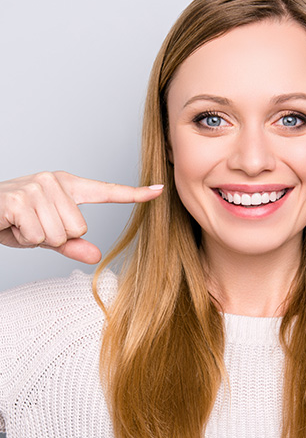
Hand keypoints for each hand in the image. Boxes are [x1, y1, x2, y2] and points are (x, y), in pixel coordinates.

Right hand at [0, 171, 163, 262]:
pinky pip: (38, 236)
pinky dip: (23, 238)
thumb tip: (96, 256)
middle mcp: (55, 182)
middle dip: (54, 237)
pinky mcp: (21, 199)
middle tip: (33, 225)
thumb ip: (72, 244)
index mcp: (68, 186)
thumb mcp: (48, 235)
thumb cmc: (14, 220)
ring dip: (37, 238)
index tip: (159, 190)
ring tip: (21, 224)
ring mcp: (38, 187)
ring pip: (60, 234)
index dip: (134, 194)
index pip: (107, 191)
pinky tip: (11, 224)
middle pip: (80, 228)